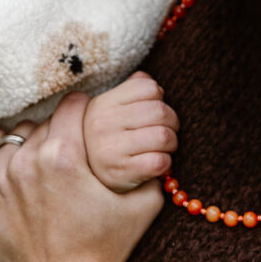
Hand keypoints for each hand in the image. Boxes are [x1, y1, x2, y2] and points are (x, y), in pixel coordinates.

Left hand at [0, 91, 163, 261]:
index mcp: (64, 156)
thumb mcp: (144, 204)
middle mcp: (27, 162)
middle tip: (72, 153)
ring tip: (44, 165)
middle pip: (46, 122)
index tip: (88, 121)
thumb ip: (152, 164)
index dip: (85, 110)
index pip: (73, 105)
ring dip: (32, 143)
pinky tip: (5, 152)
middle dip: (62, 132)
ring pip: (17, 136)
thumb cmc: (106, 250)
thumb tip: (157, 138)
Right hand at [83, 72, 178, 191]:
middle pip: (160, 111)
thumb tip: (149, 81)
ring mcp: (110, 149)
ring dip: (171, 144)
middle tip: (167, 132)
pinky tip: (157, 164)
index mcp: (103, 103)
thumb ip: (130, 91)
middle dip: (172, 123)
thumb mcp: (109, 111)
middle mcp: (103, 124)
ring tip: (163, 148)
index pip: (148, 87)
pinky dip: (166, 163)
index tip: (155, 113)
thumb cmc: (108, 140)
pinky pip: (159, 161)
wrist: (89, 180)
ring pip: (163, 136)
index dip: (159, 99)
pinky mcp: (121, 172)